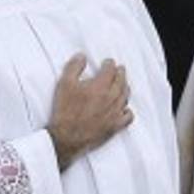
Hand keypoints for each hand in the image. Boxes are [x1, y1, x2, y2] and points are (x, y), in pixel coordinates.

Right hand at [48, 54, 132, 170]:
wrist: (66, 137)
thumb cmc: (64, 111)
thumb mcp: (64, 84)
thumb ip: (74, 67)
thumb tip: (82, 56)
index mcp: (100, 86)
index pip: (111, 70)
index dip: (110, 64)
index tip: (108, 62)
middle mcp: (111, 98)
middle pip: (121, 81)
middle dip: (120, 73)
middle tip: (119, 69)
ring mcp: (115, 113)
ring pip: (126, 96)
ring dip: (125, 87)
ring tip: (122, 84)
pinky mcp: (115, 126)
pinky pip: (128, 116)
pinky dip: (128, 110)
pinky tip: (124, 108)